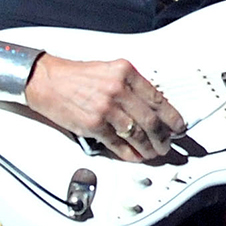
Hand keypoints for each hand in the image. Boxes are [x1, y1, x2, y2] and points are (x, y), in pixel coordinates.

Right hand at [26, 54, 184, 161]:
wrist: (46, 81)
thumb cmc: (76, 77)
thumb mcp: (110, 70)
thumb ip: (132, 86)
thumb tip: (153, 107)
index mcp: (126, 72)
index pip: (158, 99)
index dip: (172, 117)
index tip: (179, 126)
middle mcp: (118, 89)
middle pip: (151, 119)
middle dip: (163, 136)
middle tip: (168, 143)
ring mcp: (106, 108)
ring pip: (137, 133)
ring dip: (148, 147)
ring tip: (153, 152)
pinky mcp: (93, 124)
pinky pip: (117, 143)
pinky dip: (129, 152)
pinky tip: (135, 155)